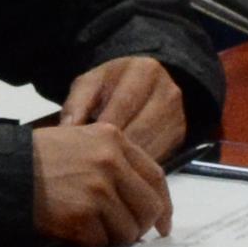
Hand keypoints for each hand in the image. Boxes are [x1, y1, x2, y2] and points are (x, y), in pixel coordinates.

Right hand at [30, 118, 176, 246]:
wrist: (2, 170)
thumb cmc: (39, 157)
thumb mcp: (82, 140)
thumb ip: (115, 161)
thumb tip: (144, 200)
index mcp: (114, 140)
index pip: (156, 176)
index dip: (163, 205)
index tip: (162, 224)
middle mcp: (110, 163)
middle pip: (147, 208)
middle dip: (139, 227)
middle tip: (125, 233)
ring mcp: (97, 191)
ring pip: (127, 231)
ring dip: (111, 237)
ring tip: (89, 227)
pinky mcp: (81, 217)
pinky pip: (99, 243)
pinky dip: (88, 243)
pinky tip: (71, 230)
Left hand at [61, 53, 193, 164]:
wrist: (142, 84)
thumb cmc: (110, 85)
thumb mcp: (89, 84)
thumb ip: (76, 103)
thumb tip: (67, 131)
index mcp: (144, 72)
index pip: (121, 107)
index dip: (99, 131)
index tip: (80, 149)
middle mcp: (167, 92)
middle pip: (137, 131)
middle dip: (111, 153)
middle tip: (88, 168)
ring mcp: (177, 115)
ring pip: (149, 150)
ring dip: (124, 166)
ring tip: (100, 174)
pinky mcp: (179, 135)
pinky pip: (157, 159)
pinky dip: (136, 169)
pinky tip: (118, 174)